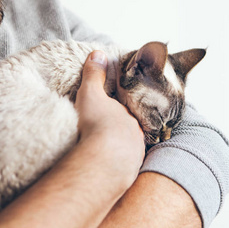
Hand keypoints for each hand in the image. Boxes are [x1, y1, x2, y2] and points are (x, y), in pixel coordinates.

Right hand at [75, 50, 144, 184]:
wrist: (104, 159)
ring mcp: (135, 156)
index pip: (125, 114)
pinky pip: (122, 169)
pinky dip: (115, 168)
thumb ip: (94, 75)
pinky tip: (105, 170)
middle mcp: (137, 136)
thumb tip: (98, 53)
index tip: (109, 119)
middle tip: (104, 138)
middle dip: (119, 135)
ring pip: (128, 152)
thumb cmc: (98, 123)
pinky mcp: (129, 174)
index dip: (117, 115)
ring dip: (118, 153)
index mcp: (130, 117)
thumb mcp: (92, 94)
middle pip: (129, 134)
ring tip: (103, 155)